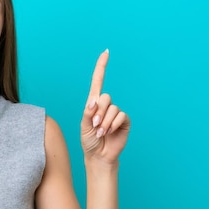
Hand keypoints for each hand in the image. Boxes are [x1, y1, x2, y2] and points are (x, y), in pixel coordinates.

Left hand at [81, 49, 129, 163]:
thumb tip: (94, 100)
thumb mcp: (84, 125)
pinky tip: (108, 133)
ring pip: (112, 108)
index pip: (98, 82)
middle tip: (94, 125)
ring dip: (104, 122)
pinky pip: (120, 115)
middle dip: (98, 112)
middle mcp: (106, 106)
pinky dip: (112, 124)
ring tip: (100, 132)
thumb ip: (88, 111)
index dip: (101, 67)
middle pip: (105, 97)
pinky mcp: (124, 121)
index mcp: (94, 104)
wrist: (98, 155)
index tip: (106, 52)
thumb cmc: (89, 140)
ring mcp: (116, 113)